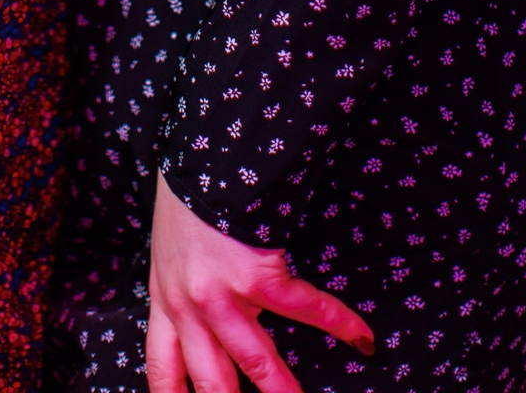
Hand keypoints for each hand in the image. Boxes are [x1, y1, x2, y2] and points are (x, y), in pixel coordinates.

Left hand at [147, 172, 373, 392]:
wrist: (199, 155)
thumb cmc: (185, 194)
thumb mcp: (169, 247)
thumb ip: (182, 283)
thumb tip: (206, 308)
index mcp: (166, 301)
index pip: (164, 370)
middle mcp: (190, 308)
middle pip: (212, 385)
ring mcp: (224, 295)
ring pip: (257, 365)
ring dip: (283, 392)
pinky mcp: (258, 274)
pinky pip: (304, 308)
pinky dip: (338, 322)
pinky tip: (361, 337)